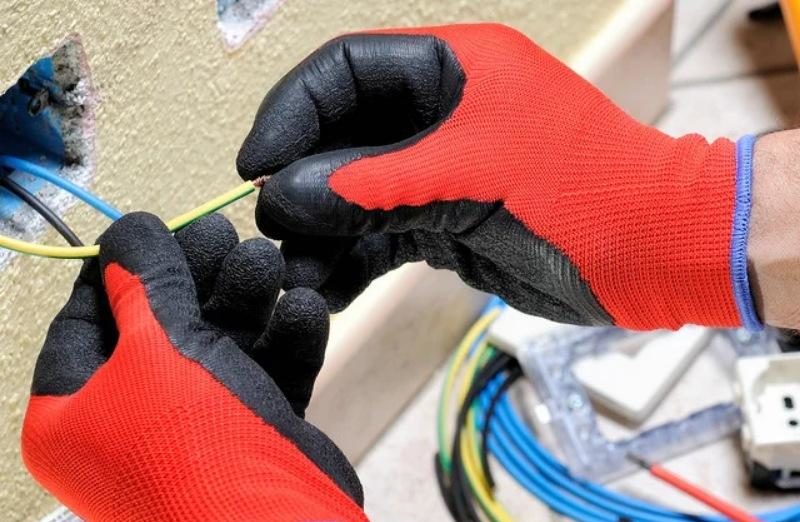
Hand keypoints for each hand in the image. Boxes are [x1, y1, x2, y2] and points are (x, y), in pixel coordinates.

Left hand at [22, 213, 364, 520]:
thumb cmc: (195, 451)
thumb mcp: (158, 351)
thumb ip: (145, 284)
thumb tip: (128, 232)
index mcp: (74, 411)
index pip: (87, 317)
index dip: (122, 267)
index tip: (157, 227)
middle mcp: (129, 420)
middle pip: (161, 325)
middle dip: (198, 277)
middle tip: (223, 233)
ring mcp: (193, 427)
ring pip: (217, 344)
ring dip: (247, 301)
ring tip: (270, 262)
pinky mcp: (248, 429)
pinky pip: (260, 373)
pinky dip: (283, 341)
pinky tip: (303, 309)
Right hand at [237, 23, 760, 330]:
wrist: (653, 254)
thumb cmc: (579, 191)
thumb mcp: (468, 178)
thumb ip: (371, 186)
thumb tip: (282, 198)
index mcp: (451, 69)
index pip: (345, 71)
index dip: (291, 112)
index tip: (255, 166)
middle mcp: (440, 114)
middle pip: (342, 137)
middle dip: (303, 184)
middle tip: (273, 231)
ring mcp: (441, 171)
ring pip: (358, 193)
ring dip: (322, 233)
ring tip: (295, 274)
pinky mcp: (446, 222)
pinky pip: (383, 235)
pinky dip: (354, 262)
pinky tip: (328, 289)